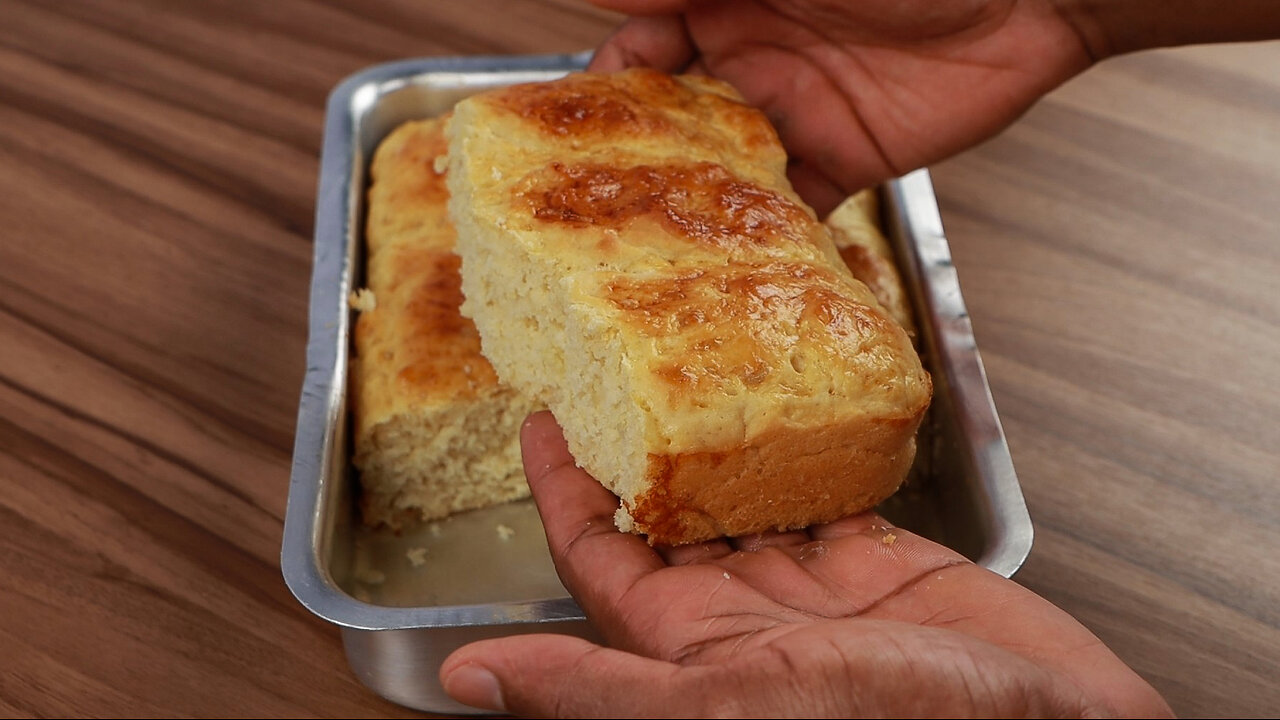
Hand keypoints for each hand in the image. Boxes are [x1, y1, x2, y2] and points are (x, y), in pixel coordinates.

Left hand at [440, 411, 1172, 716]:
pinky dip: (801, 447)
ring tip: (689, 361)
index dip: (562, 488)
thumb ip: (600, 685)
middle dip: (636, 440)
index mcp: (689, 644)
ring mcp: (809, 584)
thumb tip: (469, 678)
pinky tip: (788, 405)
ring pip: (739, 492)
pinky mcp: (876, 559)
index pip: (598, 553)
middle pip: (664, 512)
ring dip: (712, 435)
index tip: (540, 416)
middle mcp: (740, 611)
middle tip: (614, 358)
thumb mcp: (728, 700)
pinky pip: (822, 491)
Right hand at [585, 0, 1093, 214]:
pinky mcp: (845, 158)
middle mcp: (750, 51)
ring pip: (719, 168)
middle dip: (630, 157)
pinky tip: (726, 268)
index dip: (598, 83)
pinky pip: (789, 207)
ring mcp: (795, 108)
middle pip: (669, 114)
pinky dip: (759, 238)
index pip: (641, 42)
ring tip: (638, 255)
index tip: (555, 128)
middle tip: (586, 211)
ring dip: (685, 206)